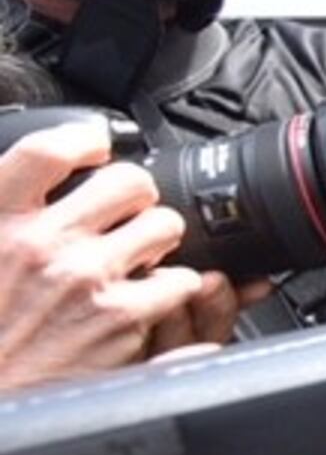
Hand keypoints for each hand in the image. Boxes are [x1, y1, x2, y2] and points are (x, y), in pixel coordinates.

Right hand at [0, 122, 218, 391]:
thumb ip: (7, 215)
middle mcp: (39, 243)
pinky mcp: (120, 316)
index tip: (95, 147)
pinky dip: (172, 288)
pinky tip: (147, 300)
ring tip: (139, 259)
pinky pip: (179, 280)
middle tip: (128, 217)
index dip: (82, 138)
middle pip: (126, 181)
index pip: (46, 151)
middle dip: (138, 197)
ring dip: (159, 241)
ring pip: (163, 225)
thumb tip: (40, 179)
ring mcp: (84, 277)